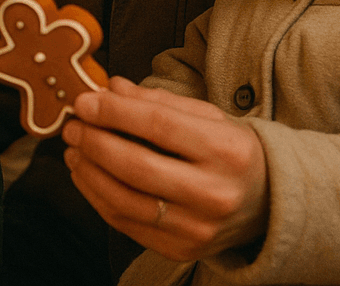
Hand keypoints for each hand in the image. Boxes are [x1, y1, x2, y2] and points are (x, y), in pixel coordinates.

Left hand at [61, 77, 268, 261]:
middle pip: (137, 166)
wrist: (267, 202)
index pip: (158, 125)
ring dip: (89, 172)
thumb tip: (109, 88)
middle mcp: (215, 193)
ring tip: (73, 150)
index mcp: (226, 150)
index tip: (84, 102)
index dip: (113, 112)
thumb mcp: (204, 115)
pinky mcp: (182, 250)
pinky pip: (127, 224)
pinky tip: (86, 175)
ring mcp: (199, 228)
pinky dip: (98, 198)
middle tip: (72, 126)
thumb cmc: (228, 150)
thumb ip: (155, 101)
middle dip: (94, 143)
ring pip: (126, 200)